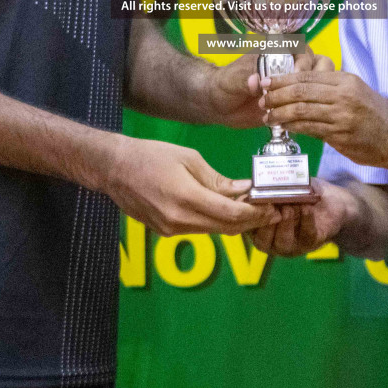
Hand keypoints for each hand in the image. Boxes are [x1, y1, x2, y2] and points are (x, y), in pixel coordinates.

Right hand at [100, 137, 278, 235]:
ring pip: (214, 231)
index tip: (273, 207)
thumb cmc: (151, 155)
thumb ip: (218, 180)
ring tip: (254, 208)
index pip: (231, 214)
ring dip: (235, 222)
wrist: (114, 169)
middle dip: (252, 221)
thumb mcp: (189, 159)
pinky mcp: (165, 232)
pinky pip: (199, 229)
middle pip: (226, 228)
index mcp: (186, 198)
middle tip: (272, 211)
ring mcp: (171, 229)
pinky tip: (226, 209)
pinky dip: (216, 221)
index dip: (256, 213)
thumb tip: (244, 190)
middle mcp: (179, 220)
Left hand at [208, 45, 333, 128]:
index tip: (297, 76)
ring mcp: (292, 87)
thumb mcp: (231, 79)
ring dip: (312, 98)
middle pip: (318, 65)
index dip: (304, 62)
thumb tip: (254, 81)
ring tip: (296, 111)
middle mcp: (289, 68)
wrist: (218, 107)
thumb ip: (244, 78)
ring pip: (318, 86)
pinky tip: (293, 123)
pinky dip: (306, 115)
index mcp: (276, 54)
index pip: (301, 50)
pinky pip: (308, 107)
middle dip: (315, 79)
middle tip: (303, 95)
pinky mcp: (291, 105)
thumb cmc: (224, 84)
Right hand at [250, 178, 355, 256]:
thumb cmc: (300, 192)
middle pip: (262, 241)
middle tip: (271, 205)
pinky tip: (306, 207)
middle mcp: (272, 240)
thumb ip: (270, 185)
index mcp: (259, 226)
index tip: (253, 200)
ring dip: (285, 224)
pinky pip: (306, 236)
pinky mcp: (310, 243)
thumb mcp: (284, 185)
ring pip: (283, 243)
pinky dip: (305, 220)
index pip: (246, 226)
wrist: (331, 201)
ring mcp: (291, 244)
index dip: (248, 215)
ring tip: (289, 207)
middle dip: (265, 223)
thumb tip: (259, 179)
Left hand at [261, 70, 387, 167]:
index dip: (282, 79)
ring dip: (280, 114)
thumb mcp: (356, 91)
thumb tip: (301, 87)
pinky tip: (284, 128)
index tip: (265, 82)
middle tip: (262, 100)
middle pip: (300, 91)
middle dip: (276, 95)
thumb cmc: (375, 114)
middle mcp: (343, 95)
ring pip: (301, 111)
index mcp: (345, 80)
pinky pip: (310, 129)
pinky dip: (293, 128)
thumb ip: (331, 88)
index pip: (306, 76)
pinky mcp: (340, 136)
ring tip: (268, 117)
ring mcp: (342, 116)